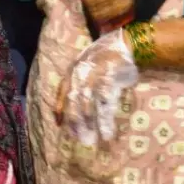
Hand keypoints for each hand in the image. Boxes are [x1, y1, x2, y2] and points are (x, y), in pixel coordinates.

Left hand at [55, 29, 138, 145]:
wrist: (123, 44)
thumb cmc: (105, 59)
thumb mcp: (87, 66)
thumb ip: (79, 82)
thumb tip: (74, 105)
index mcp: (72, 71)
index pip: (62, 93)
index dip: (60, 110)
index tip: (59, 125)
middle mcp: (80, 74)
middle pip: (74, 102)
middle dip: (76, 122)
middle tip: (81, 139)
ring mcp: (94, 76)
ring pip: (88, 105)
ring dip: (91, 123)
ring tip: (95, 138)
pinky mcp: (108, 79)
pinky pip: (105, 104)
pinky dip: (106, 119)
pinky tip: (107, 130)